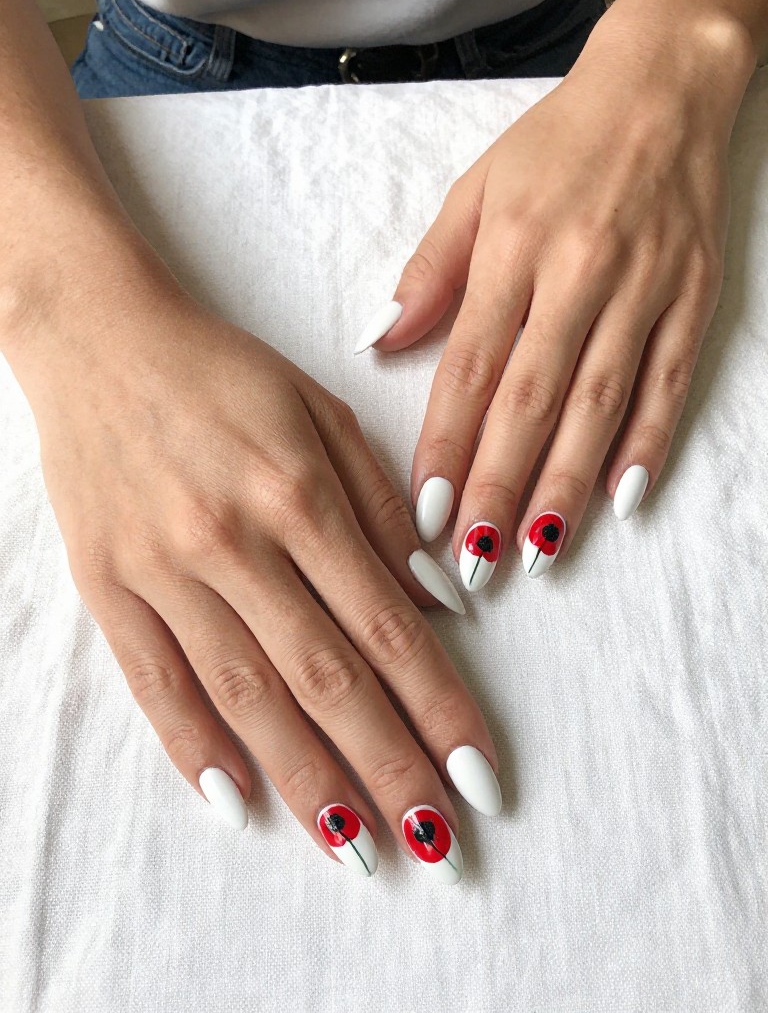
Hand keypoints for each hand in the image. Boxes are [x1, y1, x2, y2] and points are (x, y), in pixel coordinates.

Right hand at [12, 278, 500, 882]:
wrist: (99, 337)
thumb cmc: (223, 372)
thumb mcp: (322, 411)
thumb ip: (381, 507)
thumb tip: (441, 601)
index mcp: (300, 493)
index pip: (387, 625)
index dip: (439, 706)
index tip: (479, 773)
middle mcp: (235, 541)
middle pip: (326, 677)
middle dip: (389, 765)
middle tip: (436, 843)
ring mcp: (163, 569)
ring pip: (246, 695)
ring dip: (305, 778)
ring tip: (355, 849)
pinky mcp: (106, 585)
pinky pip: (153, 681)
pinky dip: (193, 748)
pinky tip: (237, 803)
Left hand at [366, 0, 753, 587]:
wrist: (660, 91)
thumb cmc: (554, 148)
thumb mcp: (473, 192)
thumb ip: (428, 273)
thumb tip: (379, 342)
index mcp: (512, 249)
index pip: (471, 368)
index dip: (447, 445)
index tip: (426, 511)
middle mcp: (578, 274)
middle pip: (532, 400)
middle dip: (501, 486)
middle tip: (475, 557)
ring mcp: (643, 289)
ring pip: (599, 405)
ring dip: (566, 486)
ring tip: (537, 552)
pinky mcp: (693, 297)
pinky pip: (670, 382)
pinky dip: (648, 443)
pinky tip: (622, 499)